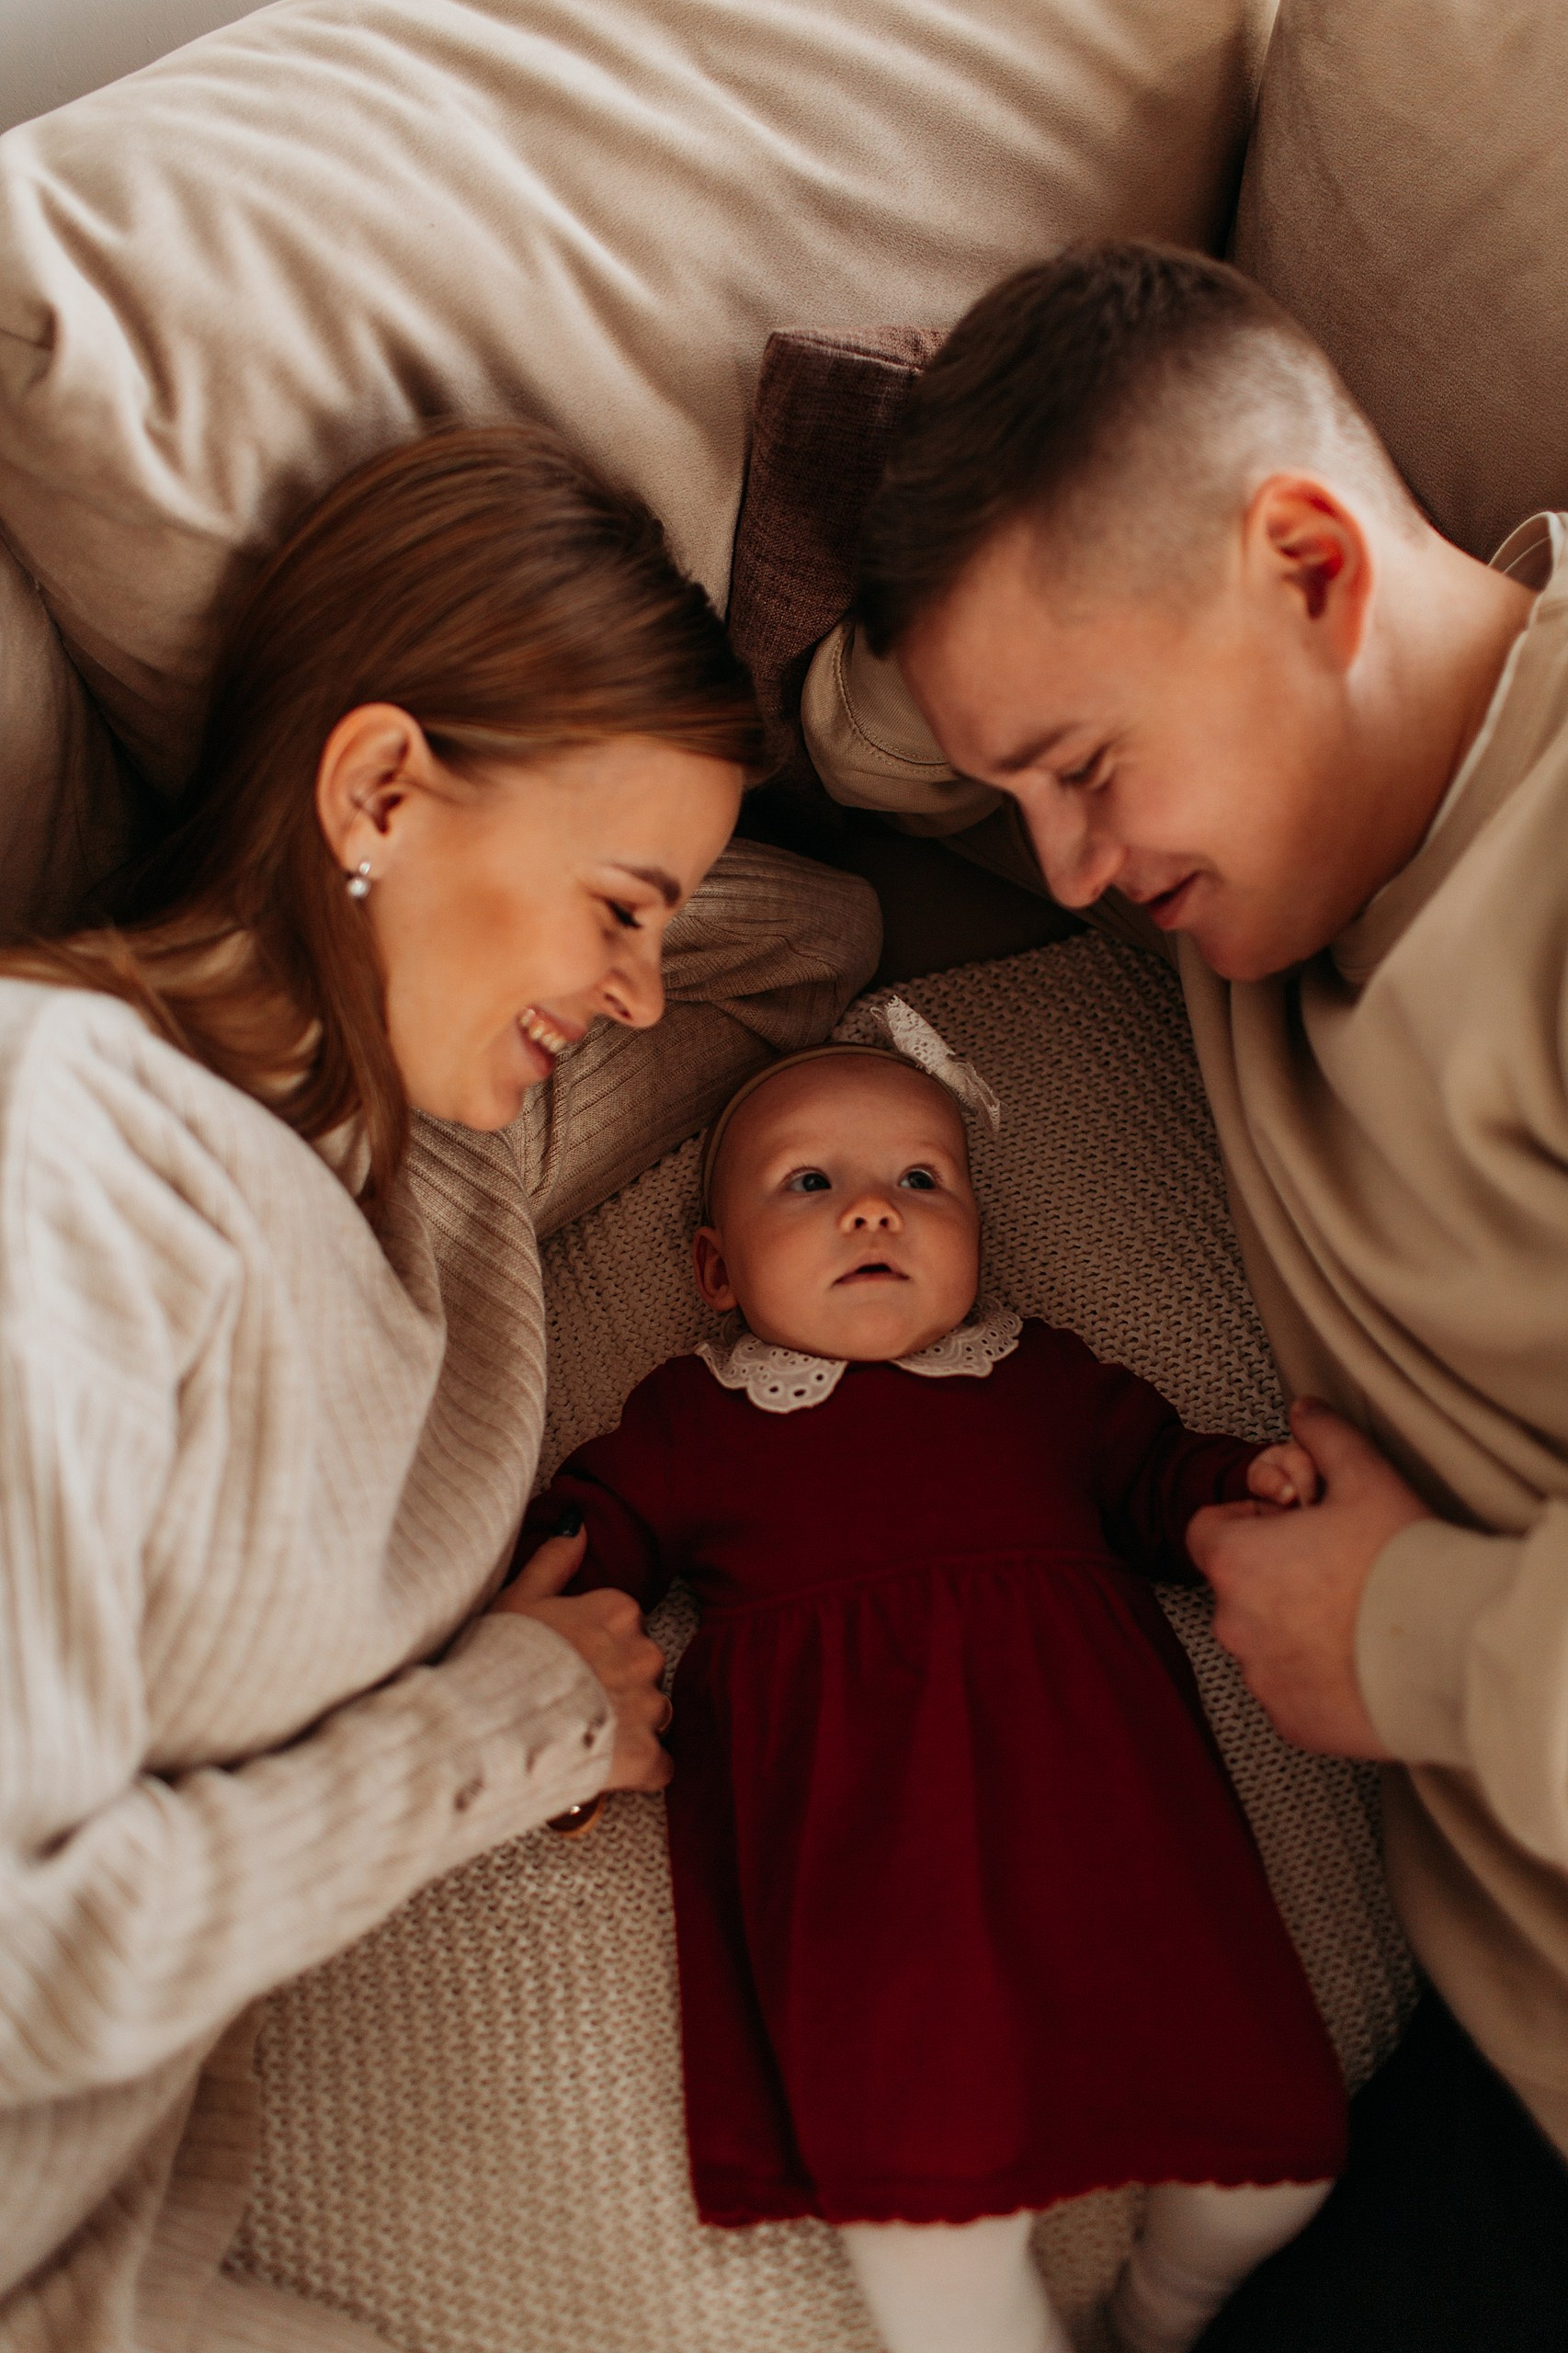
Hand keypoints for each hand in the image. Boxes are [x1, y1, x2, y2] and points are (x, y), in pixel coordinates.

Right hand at [491, 1526, 672, 1790]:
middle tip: (571, 1703)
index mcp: (618, 1611)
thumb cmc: (499, 1658)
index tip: (566, 1663)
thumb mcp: (519, 1596)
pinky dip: (638, 1771)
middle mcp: (644, 1654)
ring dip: (628, 1727)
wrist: (492, 1724)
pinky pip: (659, 1767)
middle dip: (617, 1686)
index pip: (625, 1624)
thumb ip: (555, 1559)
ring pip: (654, 1715)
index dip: (594, 1648)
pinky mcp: (645, 1756)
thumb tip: (579, 1523)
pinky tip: (604, 1772)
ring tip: (582, 1737)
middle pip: (643, 1670)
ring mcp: (647, 1707)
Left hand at [1187, 1398, 1431, 1758]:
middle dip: (1275, 1576)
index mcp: (1235, 1562)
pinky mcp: (1291, 1722)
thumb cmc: (1403, 1563)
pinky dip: (1315, 1680)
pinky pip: (1290, 1692)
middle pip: (1238, 1587)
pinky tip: (1361, 1662)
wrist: (1452, 1652)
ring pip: (1263, 1642)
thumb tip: (1303, 1410)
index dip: (1250, 1521)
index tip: (1297, 1525)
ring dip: (1293, 1629)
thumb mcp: (1366, 1478)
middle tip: (1337, 1571)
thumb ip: (1325, 1437)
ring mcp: (1260, 1678)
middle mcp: (1232, 1624)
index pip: (1209, 1531)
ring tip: (1356, 1619)